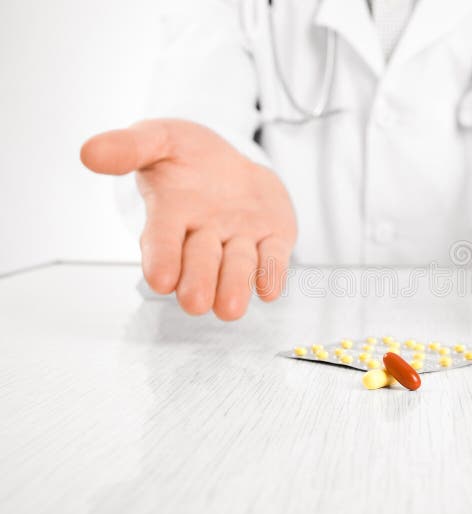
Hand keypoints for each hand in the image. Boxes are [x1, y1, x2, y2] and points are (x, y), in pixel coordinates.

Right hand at [81, 119, 296, 319]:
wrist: (232, 162)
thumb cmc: (187, 155)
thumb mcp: (159, 139)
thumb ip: (129, 147)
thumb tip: (90, 153)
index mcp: (170, 214)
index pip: (161, 241)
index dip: (160, 259)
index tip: (159, 280)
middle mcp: (204, 235)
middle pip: (200, 262)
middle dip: (198, 281)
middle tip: (194, 302)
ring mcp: (239, 240)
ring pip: (237, 267)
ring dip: (233, 286)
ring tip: (229, 308)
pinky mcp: (272, 240)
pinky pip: (272, 260)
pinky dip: (271, 274)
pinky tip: (268, 289)